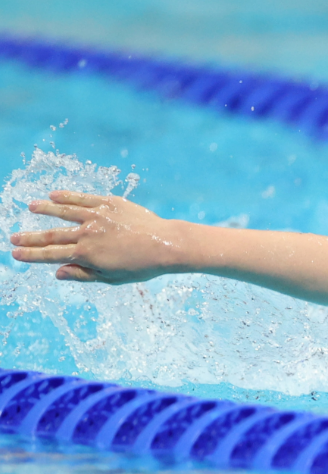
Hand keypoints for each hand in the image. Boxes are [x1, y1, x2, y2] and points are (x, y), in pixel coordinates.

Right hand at [9, 191, 185, 283]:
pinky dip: (68, 197)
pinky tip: (54, 195)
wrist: (166, 244)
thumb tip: (57, 272)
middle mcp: (87, 233)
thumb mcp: (111, 278)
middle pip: (53, 235)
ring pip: (64, 211)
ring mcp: (97, 216)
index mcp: (86, 254)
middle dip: (31, 237)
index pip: (52, 254)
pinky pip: (83, 199)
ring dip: (45, 209)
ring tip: (31, 207)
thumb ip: (82, 274)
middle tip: (13, 237)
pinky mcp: (109, 203)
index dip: (32, 255)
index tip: (15, 253)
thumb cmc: (141, 266)